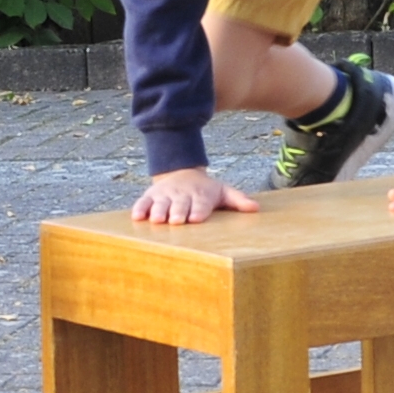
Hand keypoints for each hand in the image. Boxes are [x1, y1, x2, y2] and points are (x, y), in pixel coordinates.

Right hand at [132, 168, 256, 224]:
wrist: (181, 172)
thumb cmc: (205, 190)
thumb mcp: (223, 191)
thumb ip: (238, 200)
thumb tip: (255, 208)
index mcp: (200, 195)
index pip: (200, 203)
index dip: (198, 210)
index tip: (195, 218)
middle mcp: (182, 195)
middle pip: (180, 204)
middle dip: (178, 212)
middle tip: (177, 220)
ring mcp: (165, 195)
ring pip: (161, 203)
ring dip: (159, 211)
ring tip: (158, 220)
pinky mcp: (151, 196)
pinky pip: (143, 202)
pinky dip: (140, 209)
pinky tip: (137, 217)